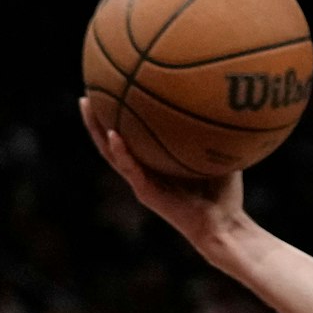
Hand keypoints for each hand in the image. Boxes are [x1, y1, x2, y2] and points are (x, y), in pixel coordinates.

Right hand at [79, 97, 245, 251]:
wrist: (224, 226)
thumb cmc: (226, 195)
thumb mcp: (220, 155)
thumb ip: (215, 132)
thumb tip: (223, 100)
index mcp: (157, 163)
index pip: (133, 134)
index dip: (120, 113)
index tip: (112, 86)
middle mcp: (146, 171)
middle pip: (113, 139)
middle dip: (98, 115)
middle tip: (88, 89)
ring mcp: (143, 182)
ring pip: (111, 152)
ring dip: (96, 129)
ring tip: (86, 105)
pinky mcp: (146, 193)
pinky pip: (129, 169)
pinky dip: (120, 152)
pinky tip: (113, 135)